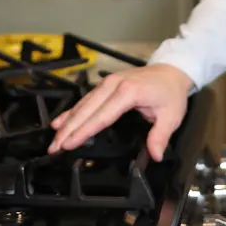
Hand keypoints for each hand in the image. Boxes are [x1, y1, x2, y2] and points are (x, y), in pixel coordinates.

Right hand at [48, 63, 193, 161]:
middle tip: (54, 147)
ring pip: (83, 104)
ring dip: (67, 122)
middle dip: (69, 130)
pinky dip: (72, 111)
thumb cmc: (170, 92)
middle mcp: (114, 85)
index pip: (102, 116)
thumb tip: (155, 154)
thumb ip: (160, 136)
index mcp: (128, 92)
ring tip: (54, 139)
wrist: (171, 70)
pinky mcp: (106, 84)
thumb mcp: (171, 115)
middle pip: (87, 110)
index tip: (69, 143)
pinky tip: (60, 121)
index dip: (84, 131)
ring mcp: (108, 83)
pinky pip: (86, 99)